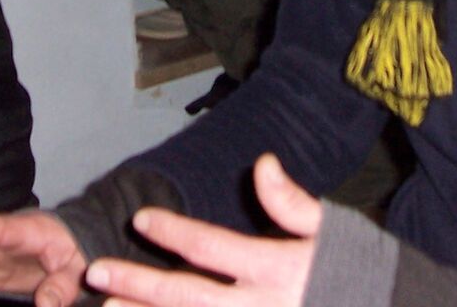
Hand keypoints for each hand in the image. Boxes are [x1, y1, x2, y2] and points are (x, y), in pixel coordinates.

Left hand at [84, 154, 320, 306]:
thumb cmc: (360, 272)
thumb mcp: (332, 230)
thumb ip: (292, 202)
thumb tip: (262, 163)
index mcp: (275, 270)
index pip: (213, 247)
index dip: (174, 233)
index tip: (141, 219)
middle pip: (186, 298)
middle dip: (138, 285)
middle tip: (96, 273)